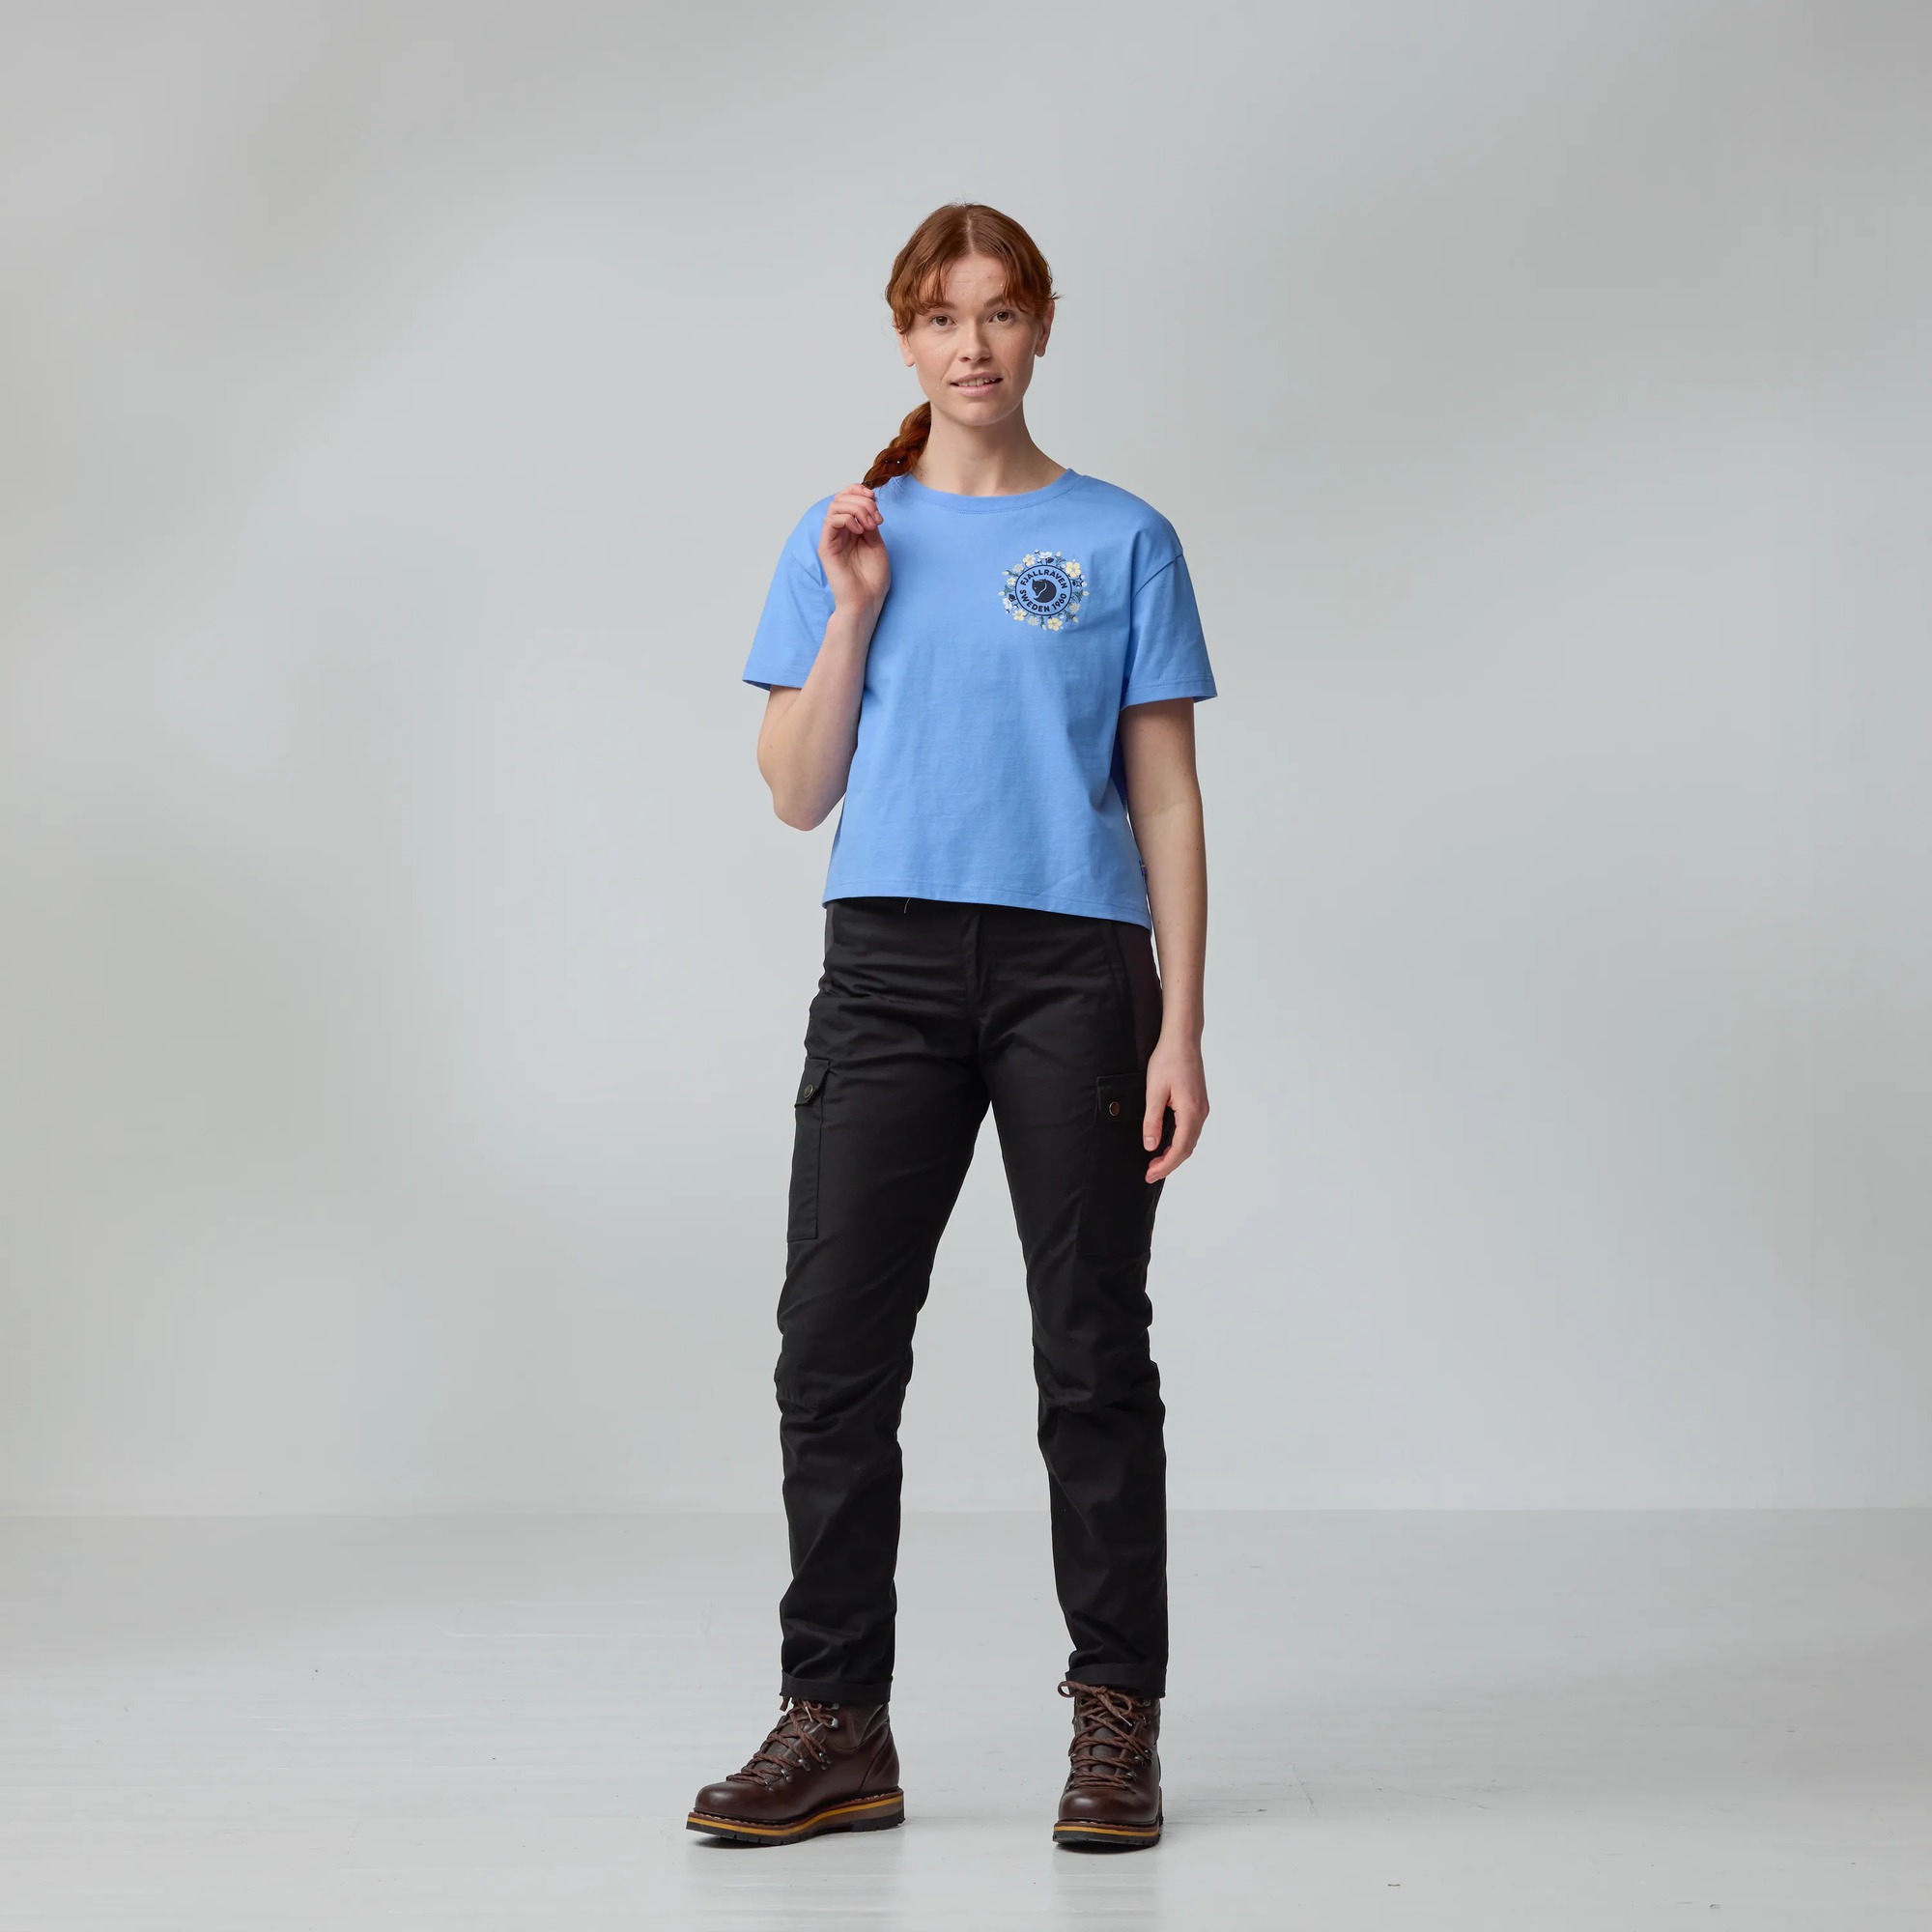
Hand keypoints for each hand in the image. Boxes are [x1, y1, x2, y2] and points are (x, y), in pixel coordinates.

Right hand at [818, 485, 889, 615]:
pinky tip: (859, 531)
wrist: (867, 600)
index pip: (847, 497)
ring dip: (857, 509)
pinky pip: (830, 521)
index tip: (875, 498)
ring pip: (835, 506)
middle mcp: (839, 530)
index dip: (859, 490)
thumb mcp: (876, 542)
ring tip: (870, 525)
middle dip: (863, 501)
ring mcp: (831, 538)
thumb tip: (868, 503)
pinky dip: (847, 519)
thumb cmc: (872, 577)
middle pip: (841, 497)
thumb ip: (870, 522)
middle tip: (876, 519)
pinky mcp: (826, 547)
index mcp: (851, 527)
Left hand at [1143, 1037, 1206, 1182]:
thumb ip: (1152, 1120)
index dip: (1164, 1166)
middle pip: (1187, 1148)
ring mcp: (1202, 1108)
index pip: (1179, 1149)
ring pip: (1190, 1140)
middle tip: (1149, 1173)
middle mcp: (1201, 1113)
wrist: (1182, 1040)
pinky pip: (1191, 1130)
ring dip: (1174, 1154)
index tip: (1149, 1175)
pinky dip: (1179, 1142)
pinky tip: (1166, 1142)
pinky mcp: (1199, 1103)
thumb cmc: (1167, 1061)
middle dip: (1169, 1164)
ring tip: (1155, 1162)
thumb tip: (1150, 1146)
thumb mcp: (1154, 1091)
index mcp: (1191, 1112)